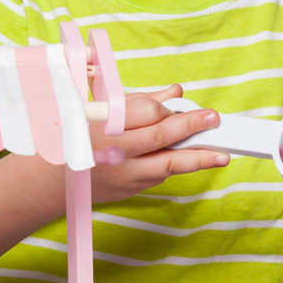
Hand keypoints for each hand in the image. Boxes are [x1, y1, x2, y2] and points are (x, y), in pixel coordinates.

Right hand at [89, 85, 231, 202]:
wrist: (59, 178)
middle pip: (160, 136)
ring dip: (198, 159)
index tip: (184, 107)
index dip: (169, 110)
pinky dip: (178, 165)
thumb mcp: (106, 111)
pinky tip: (198, 159)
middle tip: (214, 119)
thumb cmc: (84, 135)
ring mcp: (125, 173)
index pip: (147, 113)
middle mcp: (116, 150)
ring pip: (168, 164)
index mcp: (107, 123)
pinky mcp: (132, 189)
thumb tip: (176, 93)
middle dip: (191, 127)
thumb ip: (143, 101)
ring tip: (223, 155)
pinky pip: (160, 175)